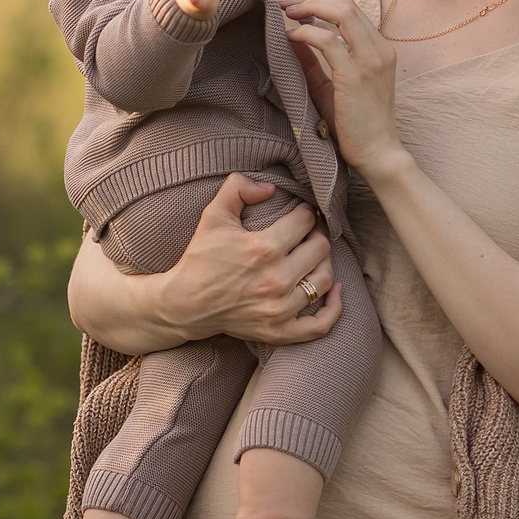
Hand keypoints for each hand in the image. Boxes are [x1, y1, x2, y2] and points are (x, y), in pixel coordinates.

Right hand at [153, 174, 341, 345]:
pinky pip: (320, 325)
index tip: (300, 213)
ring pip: (324, 280)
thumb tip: (270, 187)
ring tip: (313, 255)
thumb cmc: (200, 258)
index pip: (304, 221)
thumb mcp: (213, 216)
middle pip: (320, 248)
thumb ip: (237, 189)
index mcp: (263, 248)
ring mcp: (279, 308)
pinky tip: (334, 290)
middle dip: (316, 234)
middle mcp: (276, 279)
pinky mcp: (279, 331)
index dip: (305, 212)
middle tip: (307, 232)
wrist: (184, 304)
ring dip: (324, 263)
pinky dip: (333, 308)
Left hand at [280, 0, 403, 173]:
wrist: (377, 153)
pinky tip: (290, 38)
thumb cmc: (355, 123)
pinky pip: (329, 41)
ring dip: (309, 7)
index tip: (294, 4)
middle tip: (284, 1)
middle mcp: (380, 49)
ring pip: (342, 13)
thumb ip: (314, 61)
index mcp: (379, 49)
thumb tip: (291, 37)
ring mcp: (371, 61)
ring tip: (286, 12)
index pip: (351, 9)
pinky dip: (306, 33)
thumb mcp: (332, 85)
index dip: (320, 0)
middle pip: (346, 4)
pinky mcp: (355, 76)